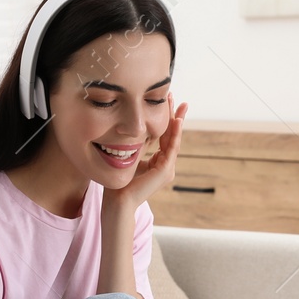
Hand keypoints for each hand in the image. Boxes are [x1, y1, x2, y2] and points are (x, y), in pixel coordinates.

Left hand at [114, 92, 186, 206]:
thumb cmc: (121, 182)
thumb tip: (138, 129)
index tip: (165, 102)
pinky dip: (175, 134)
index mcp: (158, 163)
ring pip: (174, 140)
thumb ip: (138, 145)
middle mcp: (165, 166)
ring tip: (180, 104)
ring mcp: (167, 169)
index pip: (164, 137)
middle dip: (174, 116)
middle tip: (176, 98)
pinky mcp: (165, 171)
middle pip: (172, 136)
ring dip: (177, 120)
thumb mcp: (131, 157)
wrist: (118, 200)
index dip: (165, 120)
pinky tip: (177, 120)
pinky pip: (172, 148)